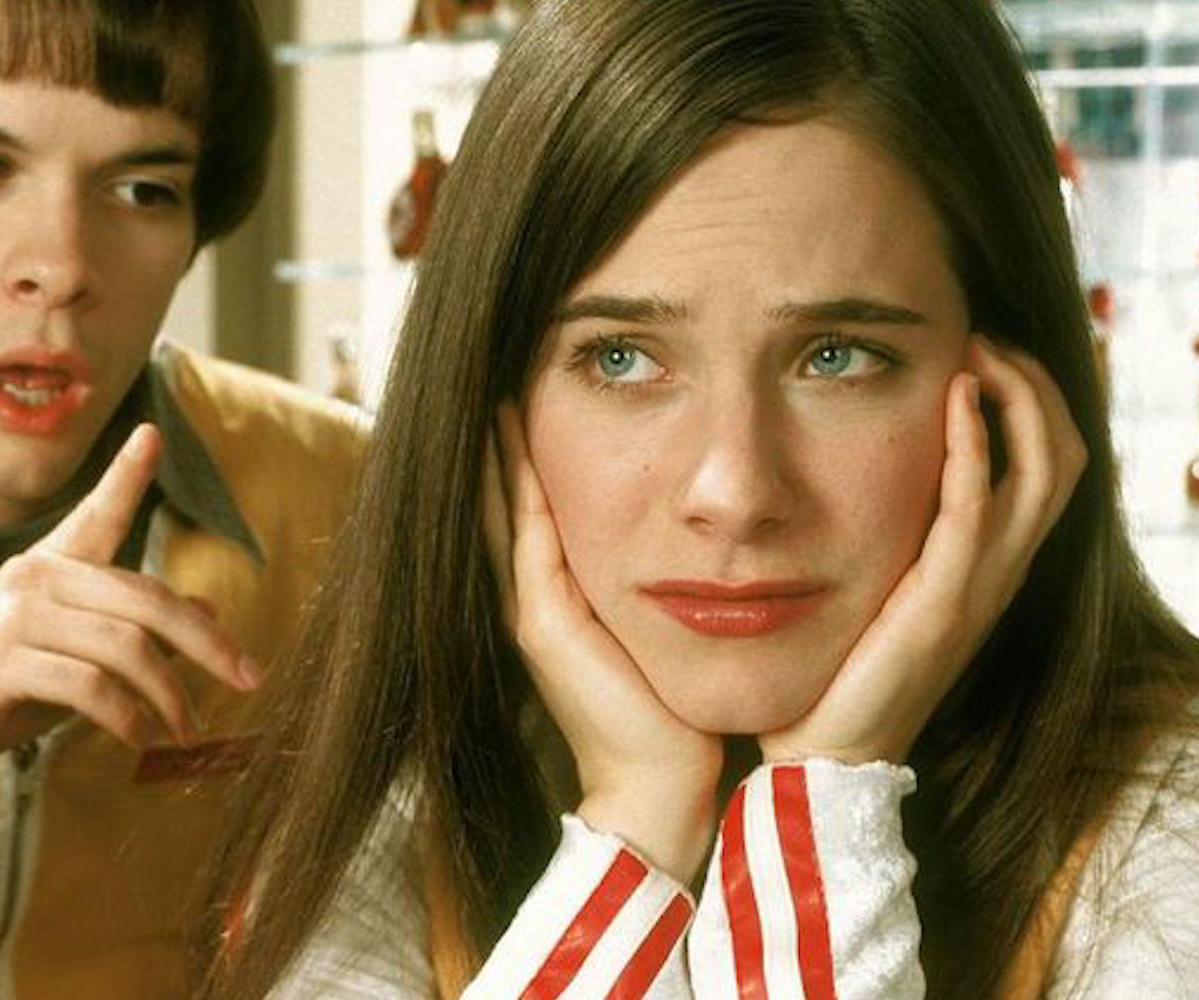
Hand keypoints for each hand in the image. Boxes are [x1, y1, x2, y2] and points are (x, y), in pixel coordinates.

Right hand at [0, 424, 259, 826]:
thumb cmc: (0, 694)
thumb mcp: (73, 657)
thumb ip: (131, 632)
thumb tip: (208, 613)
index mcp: (48, 567)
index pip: (95, 513)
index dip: (126, 474)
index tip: (152, 434)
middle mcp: (31, 578)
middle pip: (146, 599)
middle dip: (207, 644)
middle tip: (248, 680)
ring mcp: (10, 617)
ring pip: (125, 647)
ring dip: (169, 697)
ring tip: (187, 731)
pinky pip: (89, 687)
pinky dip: (128, 719)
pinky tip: (142, 740)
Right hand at [487, 405, 720, 876]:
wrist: (665, 788)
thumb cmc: (679, 716)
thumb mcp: (667, 629)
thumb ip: (667, 582)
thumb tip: (707, 528)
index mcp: (564, 599)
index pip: (537, 507)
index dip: (526, 452)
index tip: (528, 389)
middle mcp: (536, 597)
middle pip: (505, 498)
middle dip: (498, 437)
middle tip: (494, 369)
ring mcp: (532, 608)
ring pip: (504, 506)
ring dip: (495, 446)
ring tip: (492, 383)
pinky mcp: (543, 621)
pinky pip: (526, 534)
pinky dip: (515, 481)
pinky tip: (512, 432)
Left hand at [760, 336, 1086, 764]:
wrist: (827, 753)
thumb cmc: (841, 667)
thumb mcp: (880, 577)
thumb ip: (894, 525)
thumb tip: (863, 457)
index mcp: (992, 564)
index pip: (1052, 461)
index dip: (1036, 397)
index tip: (984, 347)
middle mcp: (1002, 571)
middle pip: (1068, 452)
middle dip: (1037, 382)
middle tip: (984, 335)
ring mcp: (981, 588)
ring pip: (1046, 470)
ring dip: (1018, 396)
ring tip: (977, 350)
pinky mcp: (943, 604)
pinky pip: (977, 509)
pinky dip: (975, 445)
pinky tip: (954, 398)